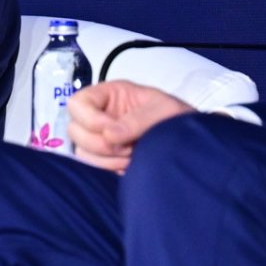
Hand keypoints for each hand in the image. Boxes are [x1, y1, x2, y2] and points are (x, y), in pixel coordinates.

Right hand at [66, 81, 191, 172]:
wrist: (191, 145)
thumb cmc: (178, 119)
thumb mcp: (163, 110)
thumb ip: (136, 120)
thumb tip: (109, 134)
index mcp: (110, 95)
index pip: (78, 102)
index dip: (90, 118)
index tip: (111, 131)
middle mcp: (99, 116)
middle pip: (74, 130)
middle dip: (100, 143)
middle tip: (127, 147)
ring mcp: (98, 139)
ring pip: (81, 152)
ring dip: (105, 159)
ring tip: (132, 158)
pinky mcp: (103, 160)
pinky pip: (90, 168)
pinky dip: (107, 170)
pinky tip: (128, 167)